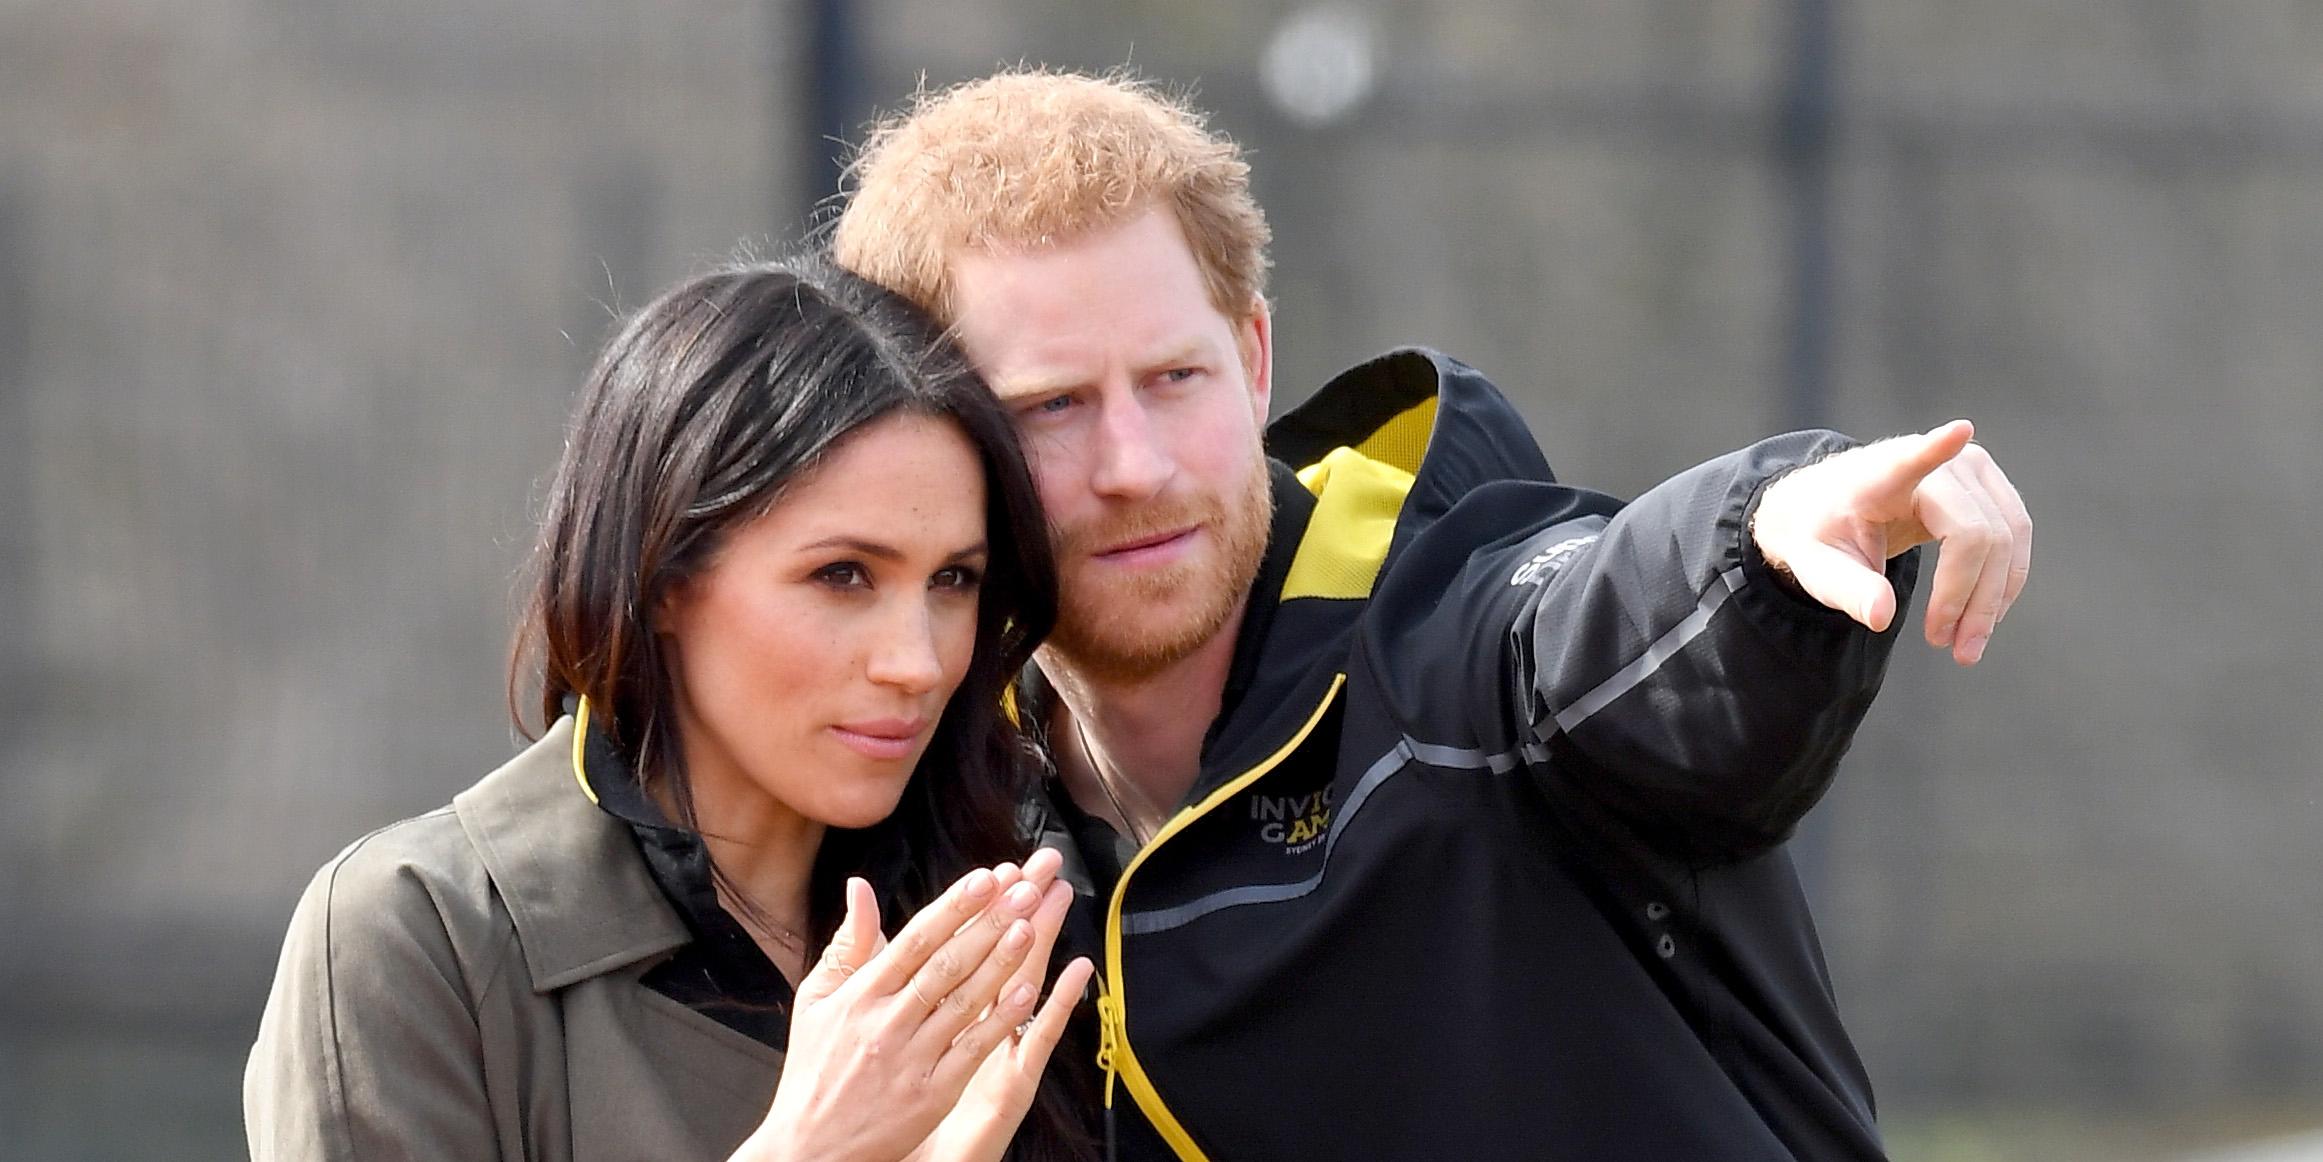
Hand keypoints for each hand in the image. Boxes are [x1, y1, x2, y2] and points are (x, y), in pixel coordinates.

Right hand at [728, 855, 1069, 1161]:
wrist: (808, 1146)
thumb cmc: (814, 1071)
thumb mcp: (815, 1001)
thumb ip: (847, 943)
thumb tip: (859, 887)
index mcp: (860, 996)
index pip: (914, 940)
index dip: (953, 907)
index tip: (986, 878)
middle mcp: (886, 1023)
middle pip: (946, 964)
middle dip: (989, 923)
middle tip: (1025, 889)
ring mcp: (911, 1060)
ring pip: (964, 1002)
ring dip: (1001, 963)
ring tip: (1031, 927)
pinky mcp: (931, 1095)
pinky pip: (972, 1051)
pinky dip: (1000, 1021)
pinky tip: (1026, 994)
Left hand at [1751, 420, 2030, 665]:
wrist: (1833, 507)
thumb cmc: (1824, 533)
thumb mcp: (1818, 567)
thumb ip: (1847, 590)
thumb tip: (1882, 616)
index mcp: (1882, 474)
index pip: (1912, 459)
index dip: (1936, 449)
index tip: (1958, 432)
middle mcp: (1939, 462)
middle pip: (1978, 533)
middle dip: (1972, 598)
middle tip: (1954, 651)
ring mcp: (1972, 469)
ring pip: (2008, 538)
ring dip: (1994, 599)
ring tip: (1965, 647)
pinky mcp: (1991, 487)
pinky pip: (2014, 537)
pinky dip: (2002, 583)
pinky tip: (1982, 617)